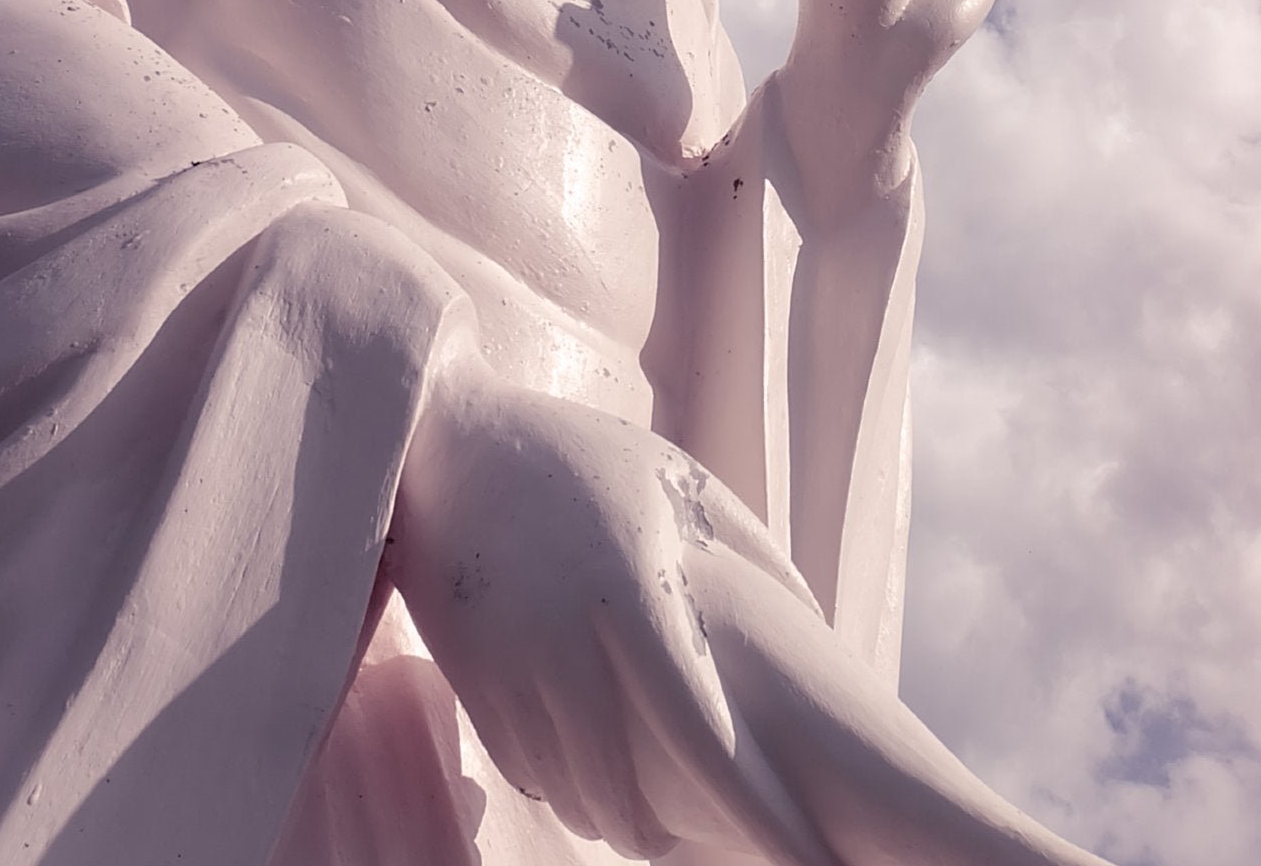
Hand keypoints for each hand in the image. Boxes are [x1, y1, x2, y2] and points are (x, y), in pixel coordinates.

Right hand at [391, 366, 1101, 865]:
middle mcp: (570, 642)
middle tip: (725, 847)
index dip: (762, 814)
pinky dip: (566, 785)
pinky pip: (528, 771)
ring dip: (621, 815)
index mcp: (638, 594)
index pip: (708, 738)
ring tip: (660, 819)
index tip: (812, 859)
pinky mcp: (468, 681)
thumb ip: (753, 555)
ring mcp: (510, 667)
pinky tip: (596, 776)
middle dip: (678, 833)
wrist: (442, 437)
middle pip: (633, 796)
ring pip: (576, 795)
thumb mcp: (681, 484)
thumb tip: (818, 626)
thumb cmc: (583, 457)